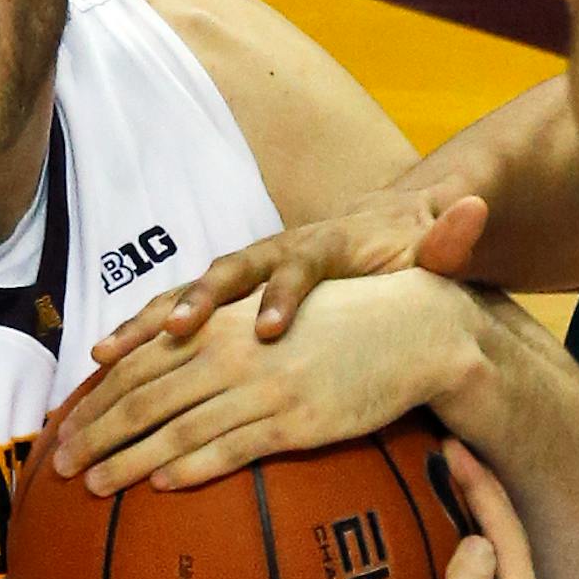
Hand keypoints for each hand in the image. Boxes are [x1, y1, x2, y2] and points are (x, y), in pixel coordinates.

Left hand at [54, 271, 482, 493]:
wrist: (412, 330)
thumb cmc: (340, 328)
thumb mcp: (272, 323)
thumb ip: (221, 342)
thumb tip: (171, 381)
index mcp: (222, 324)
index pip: (141, 360)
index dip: (96, 394)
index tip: (62, 426)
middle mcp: (233, 350)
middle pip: (146, 394)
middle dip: (96, 430)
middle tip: (59, 464)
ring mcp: (265, 387)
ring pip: (179, 426)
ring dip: (129, 458)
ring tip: (92, 485)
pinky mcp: (298, 420)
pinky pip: (234, 448)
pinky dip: (193, 468)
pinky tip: (161, 486)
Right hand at [91, 183, 487, 367]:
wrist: (386, 230)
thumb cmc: (409, 247)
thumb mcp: (438, 244)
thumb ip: (452, 236)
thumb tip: (476, 206)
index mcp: (324, 245)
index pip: (299, 267)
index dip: (283, 297)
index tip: (271, 331)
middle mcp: (272, 253)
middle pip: (227, 275)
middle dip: (194, 305)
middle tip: (169, 336)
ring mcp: (243, 274)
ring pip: (187, 294)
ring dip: (146, 324)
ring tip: (105, 357)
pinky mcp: (224, 297)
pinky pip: (173, 318)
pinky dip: (138, 340)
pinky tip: (101, 372)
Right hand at [363, 441, 546, 578]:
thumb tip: (481, 538)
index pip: (510, 534)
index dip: (484, 486)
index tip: (454, 448)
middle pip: (512, 546)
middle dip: (485, 498)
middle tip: (451, 454)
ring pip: (499, 569)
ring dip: (475, 528)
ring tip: (444, 488)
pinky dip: (464, 563)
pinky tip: (437, 551)